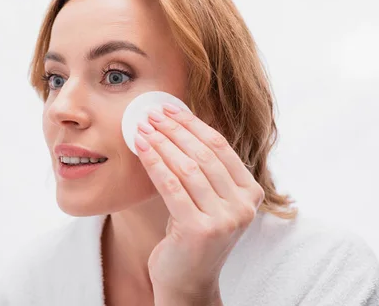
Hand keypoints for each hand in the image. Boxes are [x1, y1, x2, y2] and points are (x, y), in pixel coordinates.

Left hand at [134, 103, 264, 302]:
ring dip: (162, 143)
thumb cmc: (193, 235)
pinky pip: (172, 187)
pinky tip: (141, 148)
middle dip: (174, 130)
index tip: (170, 109)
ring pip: (188, 168)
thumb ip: (205, 170)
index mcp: (250, 193)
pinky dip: (155, 163)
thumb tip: (178, 125)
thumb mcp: (208, 200)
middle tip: (150, 114)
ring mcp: (224, 220)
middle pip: (204, 154)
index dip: (193, 124)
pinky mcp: (200, 230)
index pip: (220, 147)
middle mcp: (243, 206)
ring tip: (142, 128)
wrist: (187, 282)